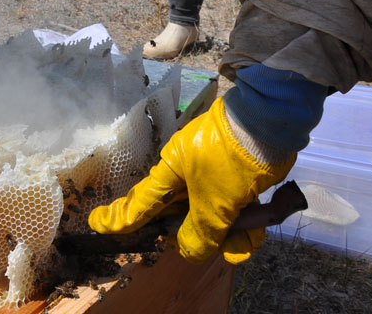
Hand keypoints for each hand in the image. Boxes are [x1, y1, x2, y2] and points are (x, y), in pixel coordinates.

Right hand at [88, 97, 294, 263]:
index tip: (97, 224)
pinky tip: (255, 235)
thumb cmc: (232, 158)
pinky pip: (232, 203)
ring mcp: (211, 171)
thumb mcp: (215, 201)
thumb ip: (200, 231)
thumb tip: (188, 251)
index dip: (120, 217)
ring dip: (228, 233)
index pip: (140, 201)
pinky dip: (243, 221)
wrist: (274, 120)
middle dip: (199, 235)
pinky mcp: (235, 171)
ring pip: (211, 211)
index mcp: (170, 171)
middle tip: (213, 248)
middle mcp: (186, 172)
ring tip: (245, 244)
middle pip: (181, 213)